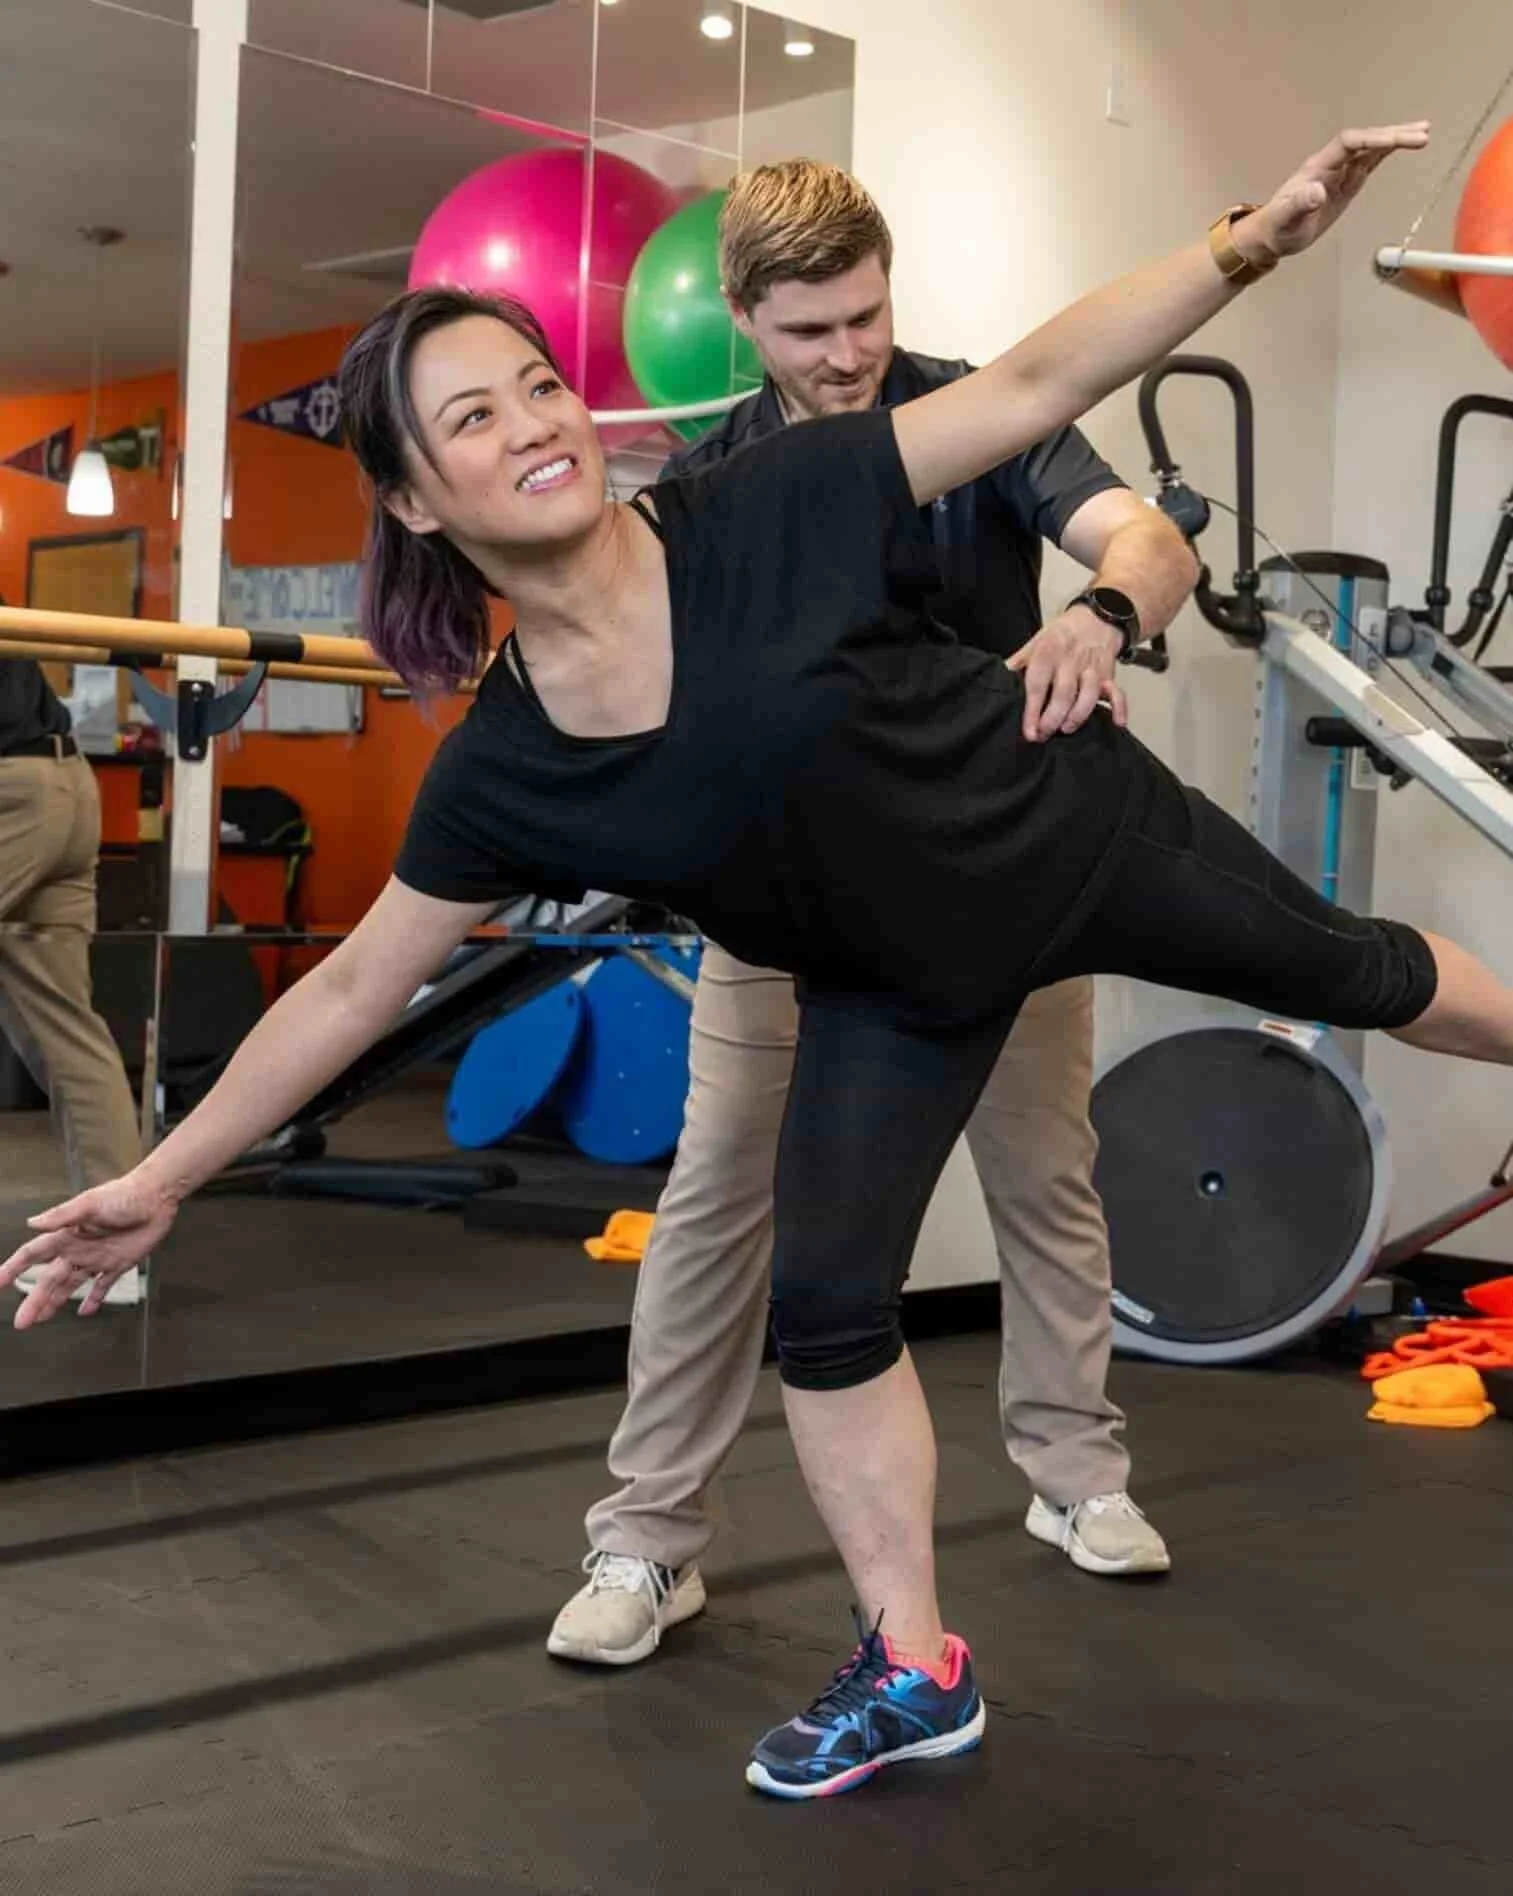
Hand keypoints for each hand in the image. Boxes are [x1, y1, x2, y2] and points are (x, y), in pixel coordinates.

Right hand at [0, 1172, 179, 1328]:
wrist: (156, 1197)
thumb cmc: (123, 1195)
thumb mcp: (90, 1203)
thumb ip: (62, 1215)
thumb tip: (32, 1223)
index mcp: (67, 1235)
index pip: (33, 1254)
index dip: (14, 1267)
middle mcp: (78, 1249)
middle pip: (49, 1279)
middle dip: (34, 1300)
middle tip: (22, 1321)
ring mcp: (98, 1258)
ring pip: (70, 1286)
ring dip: (55, 1302)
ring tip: (41, 1319)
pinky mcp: (119, 1263)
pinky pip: (103, 1286)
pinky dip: (94, 1299)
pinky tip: (85, 1311)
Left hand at [1005, 608, 1128, 741]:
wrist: (1097, 617)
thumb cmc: (1061, 635)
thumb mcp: (1035, 642)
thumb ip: (1019, 663)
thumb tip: (999, 681)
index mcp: (1048, 652)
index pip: (1037, 684)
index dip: (1032, 710)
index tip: (1029, 731)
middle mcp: (1071, 661)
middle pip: (1064, 694)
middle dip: (1053, 719)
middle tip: (1044, 735)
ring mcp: (1092, 668)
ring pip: (1089, 696)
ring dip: (1078, 717)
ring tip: (1066, 729)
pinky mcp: (1109, 674)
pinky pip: (1118, 692)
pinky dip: (1120, 708)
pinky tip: (1116, 723)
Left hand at [1245, 122, 1429, 262]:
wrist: (1273, 235)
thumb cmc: (1277, 227)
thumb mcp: (1286, 219)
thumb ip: (1299, 204)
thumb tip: (1317, 192)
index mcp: (1318, 167)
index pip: (1349, 144)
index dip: (1371, 139)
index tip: (1393, 140)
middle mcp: (1332, 164)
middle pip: (1366, 141)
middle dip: (1393, 136)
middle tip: (1422, 133)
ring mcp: (1341, 173)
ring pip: (1372, 149)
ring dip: (1397, 139)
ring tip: (1424, 132)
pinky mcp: (1347, 184)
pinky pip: (1370, 163)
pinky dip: (1388, 153)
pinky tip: (1405, 145)